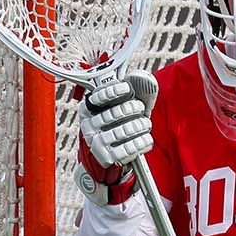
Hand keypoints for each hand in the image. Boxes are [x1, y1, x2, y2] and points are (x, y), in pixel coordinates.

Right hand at [77, 72, 156, 202]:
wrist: (112, 153)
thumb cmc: (120, 122)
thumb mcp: (127, 103)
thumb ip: (138, 88)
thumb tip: (146, 78)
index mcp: (89, 107)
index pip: (99, 96)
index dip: (114, 91)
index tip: (128, 89)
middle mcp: (88, 124)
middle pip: (114, 113)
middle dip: (132, 109)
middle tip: (140, 108)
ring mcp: (96, 142)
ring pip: (122, 131)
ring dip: (140, 126)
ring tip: (146, 124)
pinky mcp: (106, 157)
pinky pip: (127, 149)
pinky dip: (141, 143)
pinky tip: (146, 139)